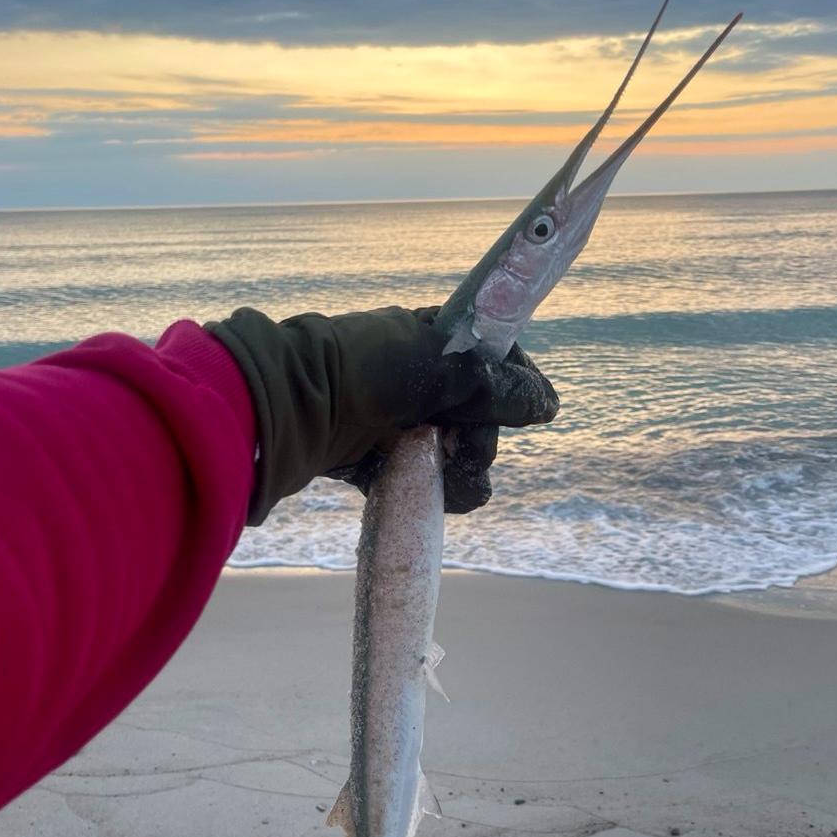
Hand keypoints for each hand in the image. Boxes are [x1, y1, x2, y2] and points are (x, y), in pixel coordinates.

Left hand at [207, 306, 557, 523]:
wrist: (288, 406)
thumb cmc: (367, 371)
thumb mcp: (439, 367)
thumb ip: (496, 388)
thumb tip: (548, 405)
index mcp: (433, 339)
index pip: (494, 359)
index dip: (516, 385)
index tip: (531, 411)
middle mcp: (417, 377)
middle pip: (476, 416)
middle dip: (481, 441)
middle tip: (470, 451)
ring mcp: (394, 418)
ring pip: (448, 454)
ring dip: (458, 474)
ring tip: (450, 483)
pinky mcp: (371, 456)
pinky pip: (413, 478)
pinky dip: (425, 490)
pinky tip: (432, 497)